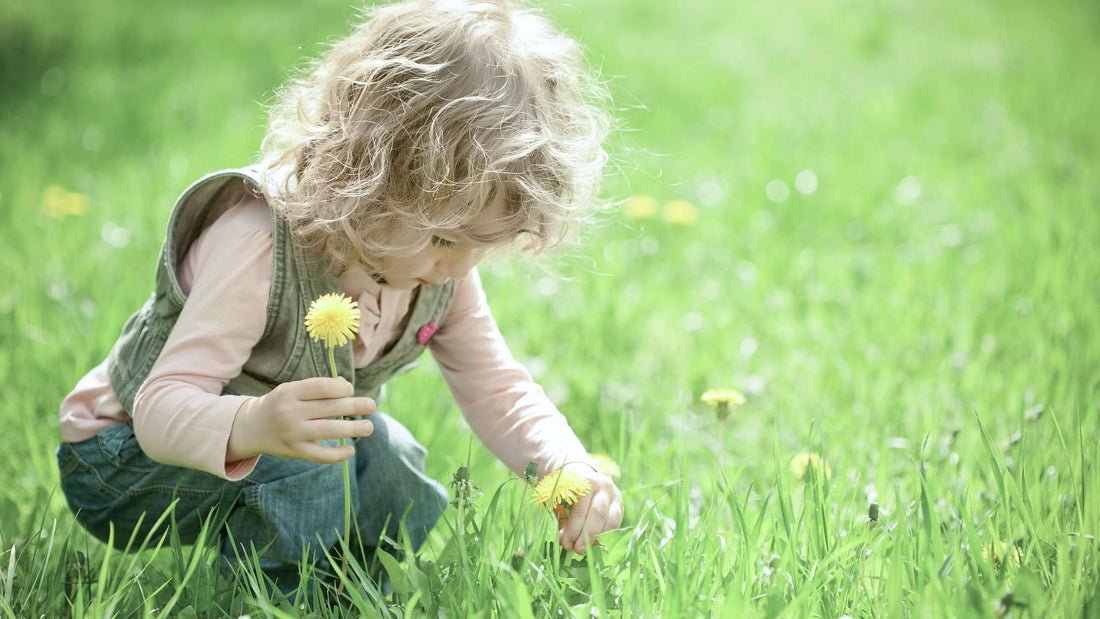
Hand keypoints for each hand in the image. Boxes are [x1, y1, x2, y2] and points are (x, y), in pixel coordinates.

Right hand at [227, 377, 374, 462]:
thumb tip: (346, 385)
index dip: (341, 388)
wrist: (253, 427)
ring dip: (352, 429)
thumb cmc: (282, 404)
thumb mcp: (293, 390)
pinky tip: (350, 450)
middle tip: (371, 405)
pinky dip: (337, 454)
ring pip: (328, 430)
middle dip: (354, 405)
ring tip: (369, 427)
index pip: (321, 387)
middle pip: (328, 408)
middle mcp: (290, 412)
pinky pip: (320, 455)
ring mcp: (292, 433)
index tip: (350, 390)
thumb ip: (318, 388)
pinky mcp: (294, 451)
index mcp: (290, 392)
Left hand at [555, 462, 623, 554]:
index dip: (573, 529)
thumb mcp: (559, 499)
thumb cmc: (567, 490)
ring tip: (587, 549)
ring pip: (612, 520)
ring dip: (599, 538)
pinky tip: (595, 544)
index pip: (580, 509)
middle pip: (599, 514)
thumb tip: (564, 542)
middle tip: (578, 550)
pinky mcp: (620, 504)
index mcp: (584, 482)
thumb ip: (561, 519)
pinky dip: (606, 536)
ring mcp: (614, 495)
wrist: (582, 476)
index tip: (566, 544)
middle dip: (588, 536)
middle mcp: (603, 485)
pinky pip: (616, 524)